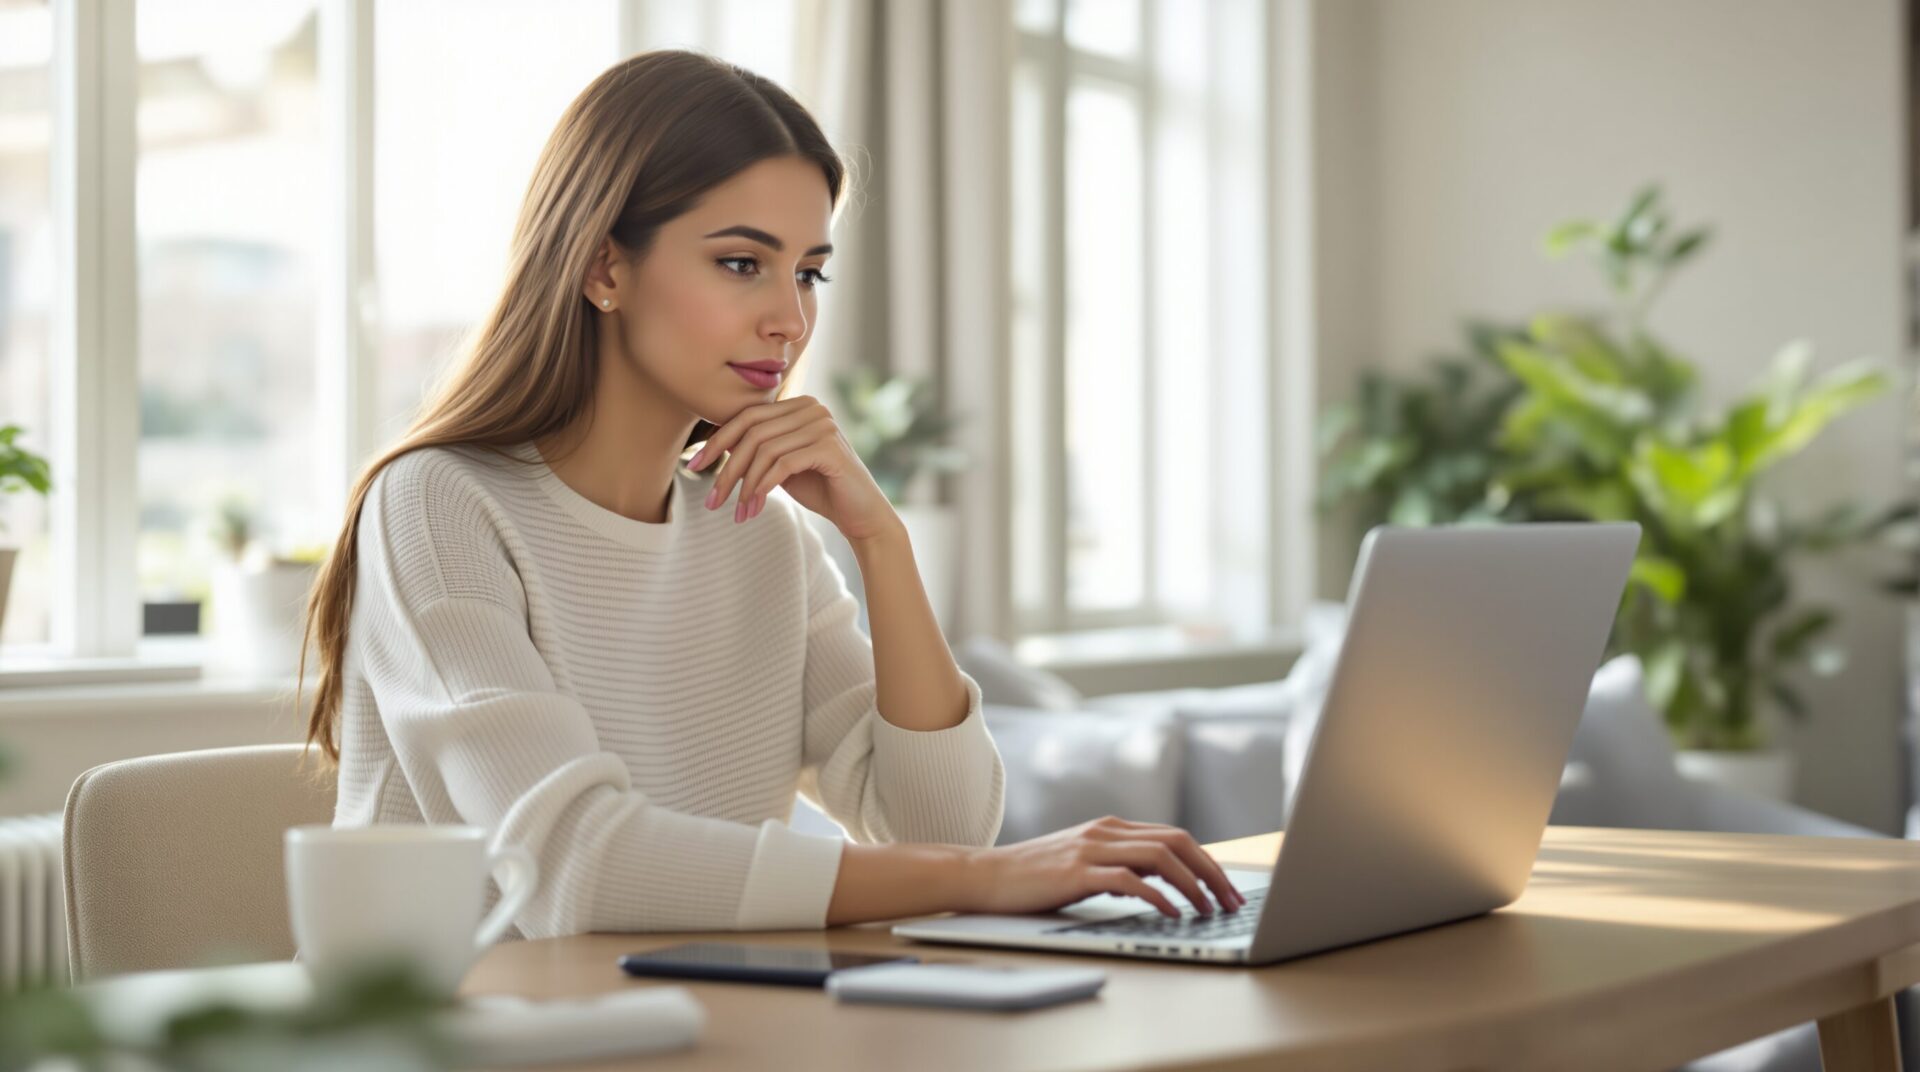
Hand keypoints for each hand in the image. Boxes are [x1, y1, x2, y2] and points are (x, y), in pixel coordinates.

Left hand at [686, 395, 899, 541]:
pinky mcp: (829, 447)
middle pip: (752, 432)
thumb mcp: (781, 465)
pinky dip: (763, 486)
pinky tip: (755, 506)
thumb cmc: (820, 488)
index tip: (693, 465)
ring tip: (737, 511)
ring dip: (745, 484)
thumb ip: (757, 448)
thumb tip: (715, 441)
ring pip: (765, 450)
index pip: (747, 416)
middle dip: (726, 468)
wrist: (860, 514)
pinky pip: (783, 464)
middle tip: (712, 500)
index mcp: (799, 405)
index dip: (716, 441)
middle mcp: (812, 407)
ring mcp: (823, 424)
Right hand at [959, 816, 1245, 918]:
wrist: (986, 875)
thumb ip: (1120, 868)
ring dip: (1193, 885)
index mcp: (1112, 827)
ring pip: (1160, 857)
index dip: (1208, 863)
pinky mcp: (1077, 872)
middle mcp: (1106, 831)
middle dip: (1212, 872)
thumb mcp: (1084, 865)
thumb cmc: (1034, 877)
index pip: (1175, 837)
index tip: (1227, 889)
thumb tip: (1158, 886)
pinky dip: (1157, 896)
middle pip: (1177, 842)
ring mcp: (1092, 849)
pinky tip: (1170, 914)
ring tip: (1208, 911)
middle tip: (1232, 902)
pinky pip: (1129, 880)